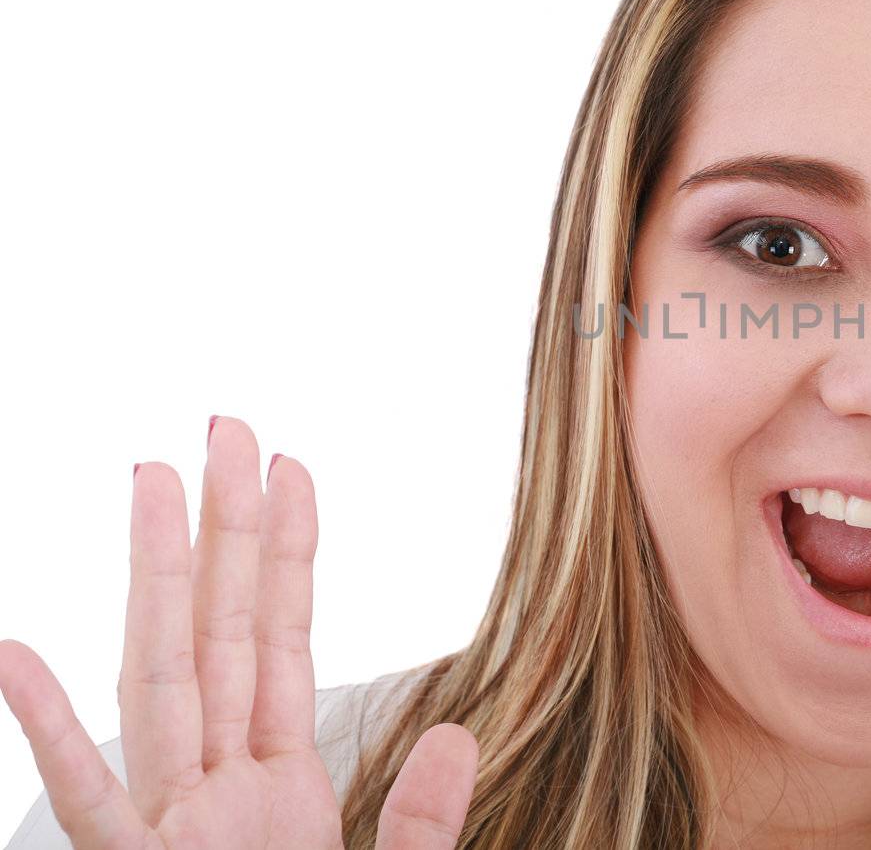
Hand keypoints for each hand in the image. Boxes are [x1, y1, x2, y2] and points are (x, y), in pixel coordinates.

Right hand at [0, 415, 478, 848]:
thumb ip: (420, 821)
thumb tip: (458, 736)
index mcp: (281, 789)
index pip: (282, 643)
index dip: (287, 554)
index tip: (291, 470)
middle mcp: (219, 791)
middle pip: (219, 634)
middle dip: (223, 529)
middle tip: (228, 430)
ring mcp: (174, 829)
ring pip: (159, 683)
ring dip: (155, 580)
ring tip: (151, 482)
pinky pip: (94, 801)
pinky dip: (51, 729)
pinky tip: (14, 653)